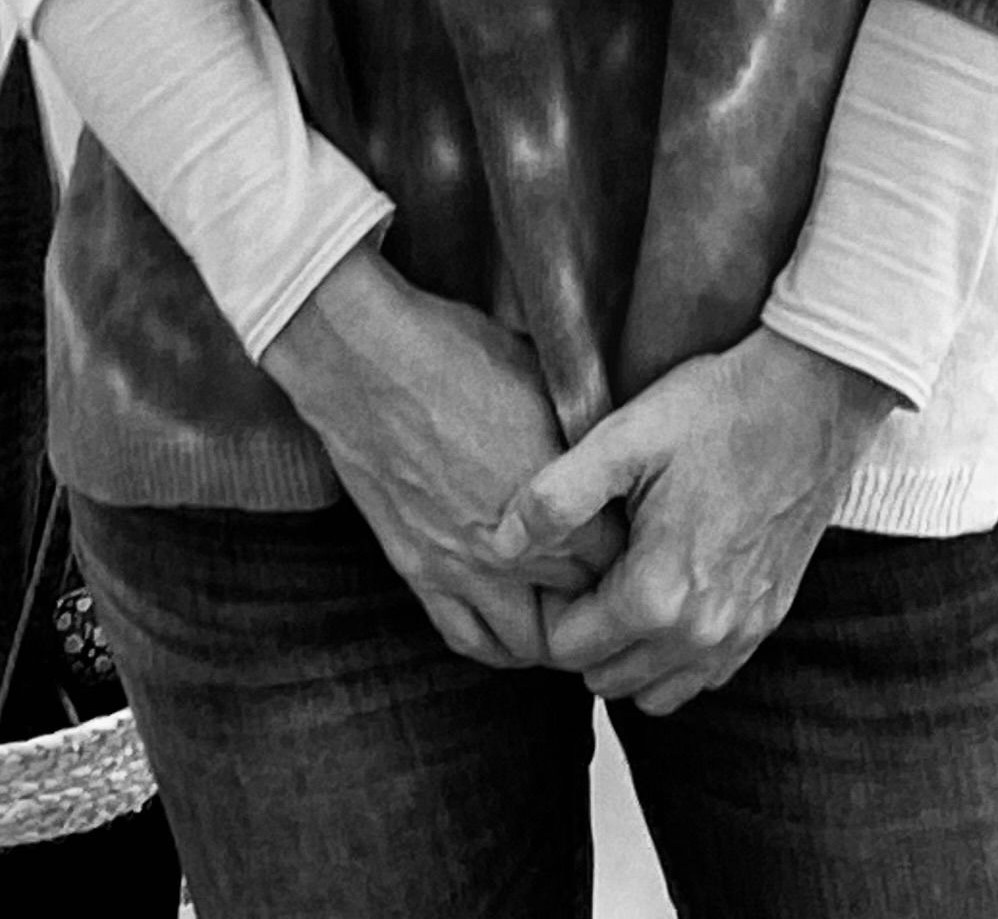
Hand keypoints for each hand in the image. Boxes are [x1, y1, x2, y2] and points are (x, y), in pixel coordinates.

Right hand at [262, 244, 623, 666]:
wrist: (366, 361)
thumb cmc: (455, 353)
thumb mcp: (541, 379)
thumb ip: (578, 432)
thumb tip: (606, 441)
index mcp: (555, 501)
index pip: (618, 558)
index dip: (630, 548)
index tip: (631, 535)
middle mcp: (515, 549)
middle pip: (581, 604)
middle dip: (599, 594)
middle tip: (606, 578)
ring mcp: (463, 569)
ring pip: (528, 641)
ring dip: (551, 632)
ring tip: (562, 612)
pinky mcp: (419, 572)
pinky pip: (466, 638)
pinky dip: (495, 645)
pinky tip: (509, 628)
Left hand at [492, 328, 900, 713]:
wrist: (813, 397)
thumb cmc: (719, 409)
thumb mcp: (623, 437)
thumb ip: (554, 498)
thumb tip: (498, 544)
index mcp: (657, 595)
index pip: (567, 649)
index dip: (547, 606)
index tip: (555, 560)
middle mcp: (701, 633)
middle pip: (607, 678)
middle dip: (584, 634)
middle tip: (584, 567)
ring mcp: (740, 634)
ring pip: (656, 690)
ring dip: (628, 653)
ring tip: (621, 581)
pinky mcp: (768, 620)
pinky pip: (705, 675)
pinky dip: (677, 654)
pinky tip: (669, 591)